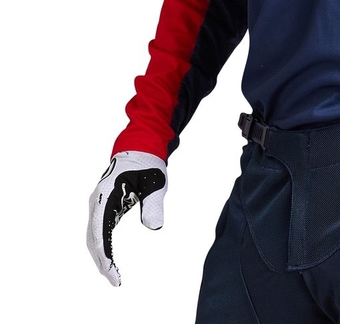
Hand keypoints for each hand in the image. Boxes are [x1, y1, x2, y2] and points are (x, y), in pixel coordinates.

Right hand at [86, 151, 167, 285]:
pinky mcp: (104, 207)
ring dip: (101, 256)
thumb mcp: (156, 182)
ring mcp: (98, 205)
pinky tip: (112, 260)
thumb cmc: (148, 164)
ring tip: (114, 275)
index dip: (103, 254)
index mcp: (106, 195)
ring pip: (93, 236)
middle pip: (93, 238)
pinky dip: (103, 247)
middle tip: (115, 280)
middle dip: (101, 261)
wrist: (139, 149)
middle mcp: (97, 202)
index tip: (111, 271)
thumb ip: (154, 204)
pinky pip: (99, 231)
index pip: (99, 231)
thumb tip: (155, 227)